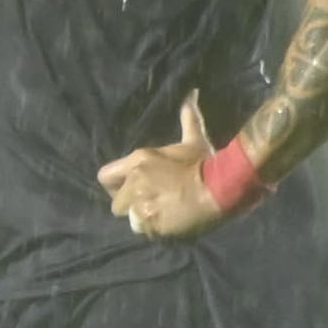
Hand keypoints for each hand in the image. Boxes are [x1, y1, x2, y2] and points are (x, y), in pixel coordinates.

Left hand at [97, 93, 222, 243]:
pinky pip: (146, 232)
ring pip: (130, 219)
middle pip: (116, 204)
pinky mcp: (153, 224)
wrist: (223, 187)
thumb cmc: (206, 162)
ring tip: (162, 215)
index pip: (104, 177)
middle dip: (130, 205)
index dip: (114, 186)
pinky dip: (156, 230)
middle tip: (151, 203)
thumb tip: (191, 95)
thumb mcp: (194, 140)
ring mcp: (142, 205)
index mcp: (138, 161)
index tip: (127, 189)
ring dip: (143, 219)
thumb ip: (188, 119)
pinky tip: (171, 224)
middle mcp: (135, 183)